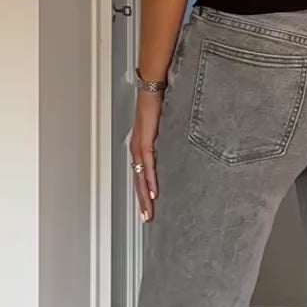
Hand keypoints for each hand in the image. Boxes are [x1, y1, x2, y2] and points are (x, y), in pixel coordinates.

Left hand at [129, 90, 162, 223]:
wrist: (152, 88)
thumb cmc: (156, 104)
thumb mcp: (160, 126)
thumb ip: (161, 139)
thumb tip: (169, 149)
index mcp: (139, 147)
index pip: (139, 175)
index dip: (142, 193)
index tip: (148, 207)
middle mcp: (136, 149)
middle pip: (137, 181)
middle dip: (142, 201)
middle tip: (147, 218)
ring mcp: (139, 146)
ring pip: (140, 177)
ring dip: (145, 195)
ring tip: (149, 211)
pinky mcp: (145, 141)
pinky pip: (147, 165)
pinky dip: (150, 179)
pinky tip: (153, 192)